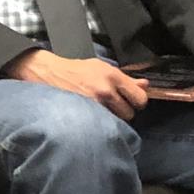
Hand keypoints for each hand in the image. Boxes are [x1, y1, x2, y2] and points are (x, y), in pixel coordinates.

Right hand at [6, 48, 148, 121]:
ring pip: (116, 122)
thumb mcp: (101, 67)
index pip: (140, 99)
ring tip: (100, 111)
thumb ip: (125, 78)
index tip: (131, 101)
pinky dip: (99, 124)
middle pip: (129, 113)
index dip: (137, 102)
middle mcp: (105, 90)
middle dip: (123, 111)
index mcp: (112, 76)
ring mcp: (94, 104)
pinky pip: (101, 126)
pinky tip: (92, 117)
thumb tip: (145, 85)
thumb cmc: (74, 70)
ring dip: (111, 119)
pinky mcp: (84, 114)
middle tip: (112, 106)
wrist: (48, 74)